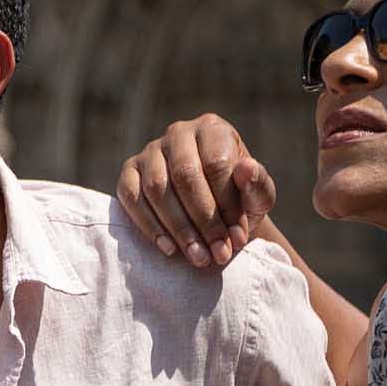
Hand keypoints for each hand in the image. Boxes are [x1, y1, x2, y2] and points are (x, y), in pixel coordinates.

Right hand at [115, 114, 276, 267]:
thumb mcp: (257, 196)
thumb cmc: (239, 200)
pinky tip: (169, 249)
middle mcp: (178, 133)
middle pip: (185, 175)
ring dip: (179, 228)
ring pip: (157, 188)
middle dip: (204, 220)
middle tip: (218, 253)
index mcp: (213, 129)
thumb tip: (246, 169)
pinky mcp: (129, 171)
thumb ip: (257, 184)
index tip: (238, 238)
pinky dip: (149, 225)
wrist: (213, 211)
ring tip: (198, 257)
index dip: (227, 204)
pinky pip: (130, 197)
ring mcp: (150, 151)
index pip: (216, 163)